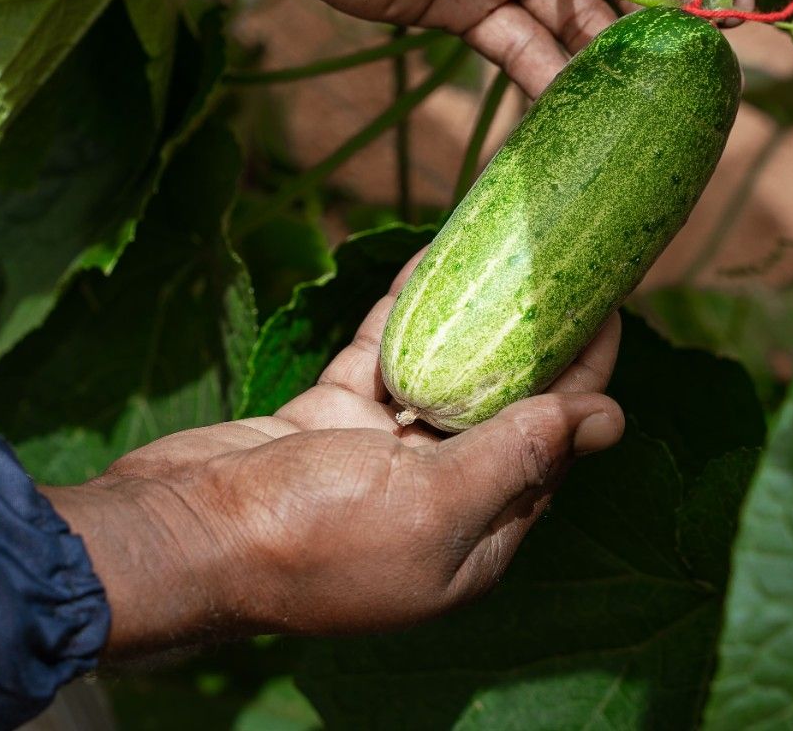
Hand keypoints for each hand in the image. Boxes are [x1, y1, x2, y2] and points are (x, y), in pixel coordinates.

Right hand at [42, 252, 623, 657]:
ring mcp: (377, 455)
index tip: (608, 308)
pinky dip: (407, 312)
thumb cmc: (311, 538)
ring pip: (444, 375)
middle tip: (566, 268)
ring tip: (508, 255)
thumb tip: (605, 418)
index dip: (585, 381)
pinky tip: (430, 262)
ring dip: (474, 320)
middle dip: (536, 343)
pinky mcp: (328, 418)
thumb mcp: (431, 506)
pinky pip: (383, 355)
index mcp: (475, 537)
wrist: (184, 532)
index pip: (551, 450)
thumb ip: (515, 458)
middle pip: (503, 408)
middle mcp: (435, 497)